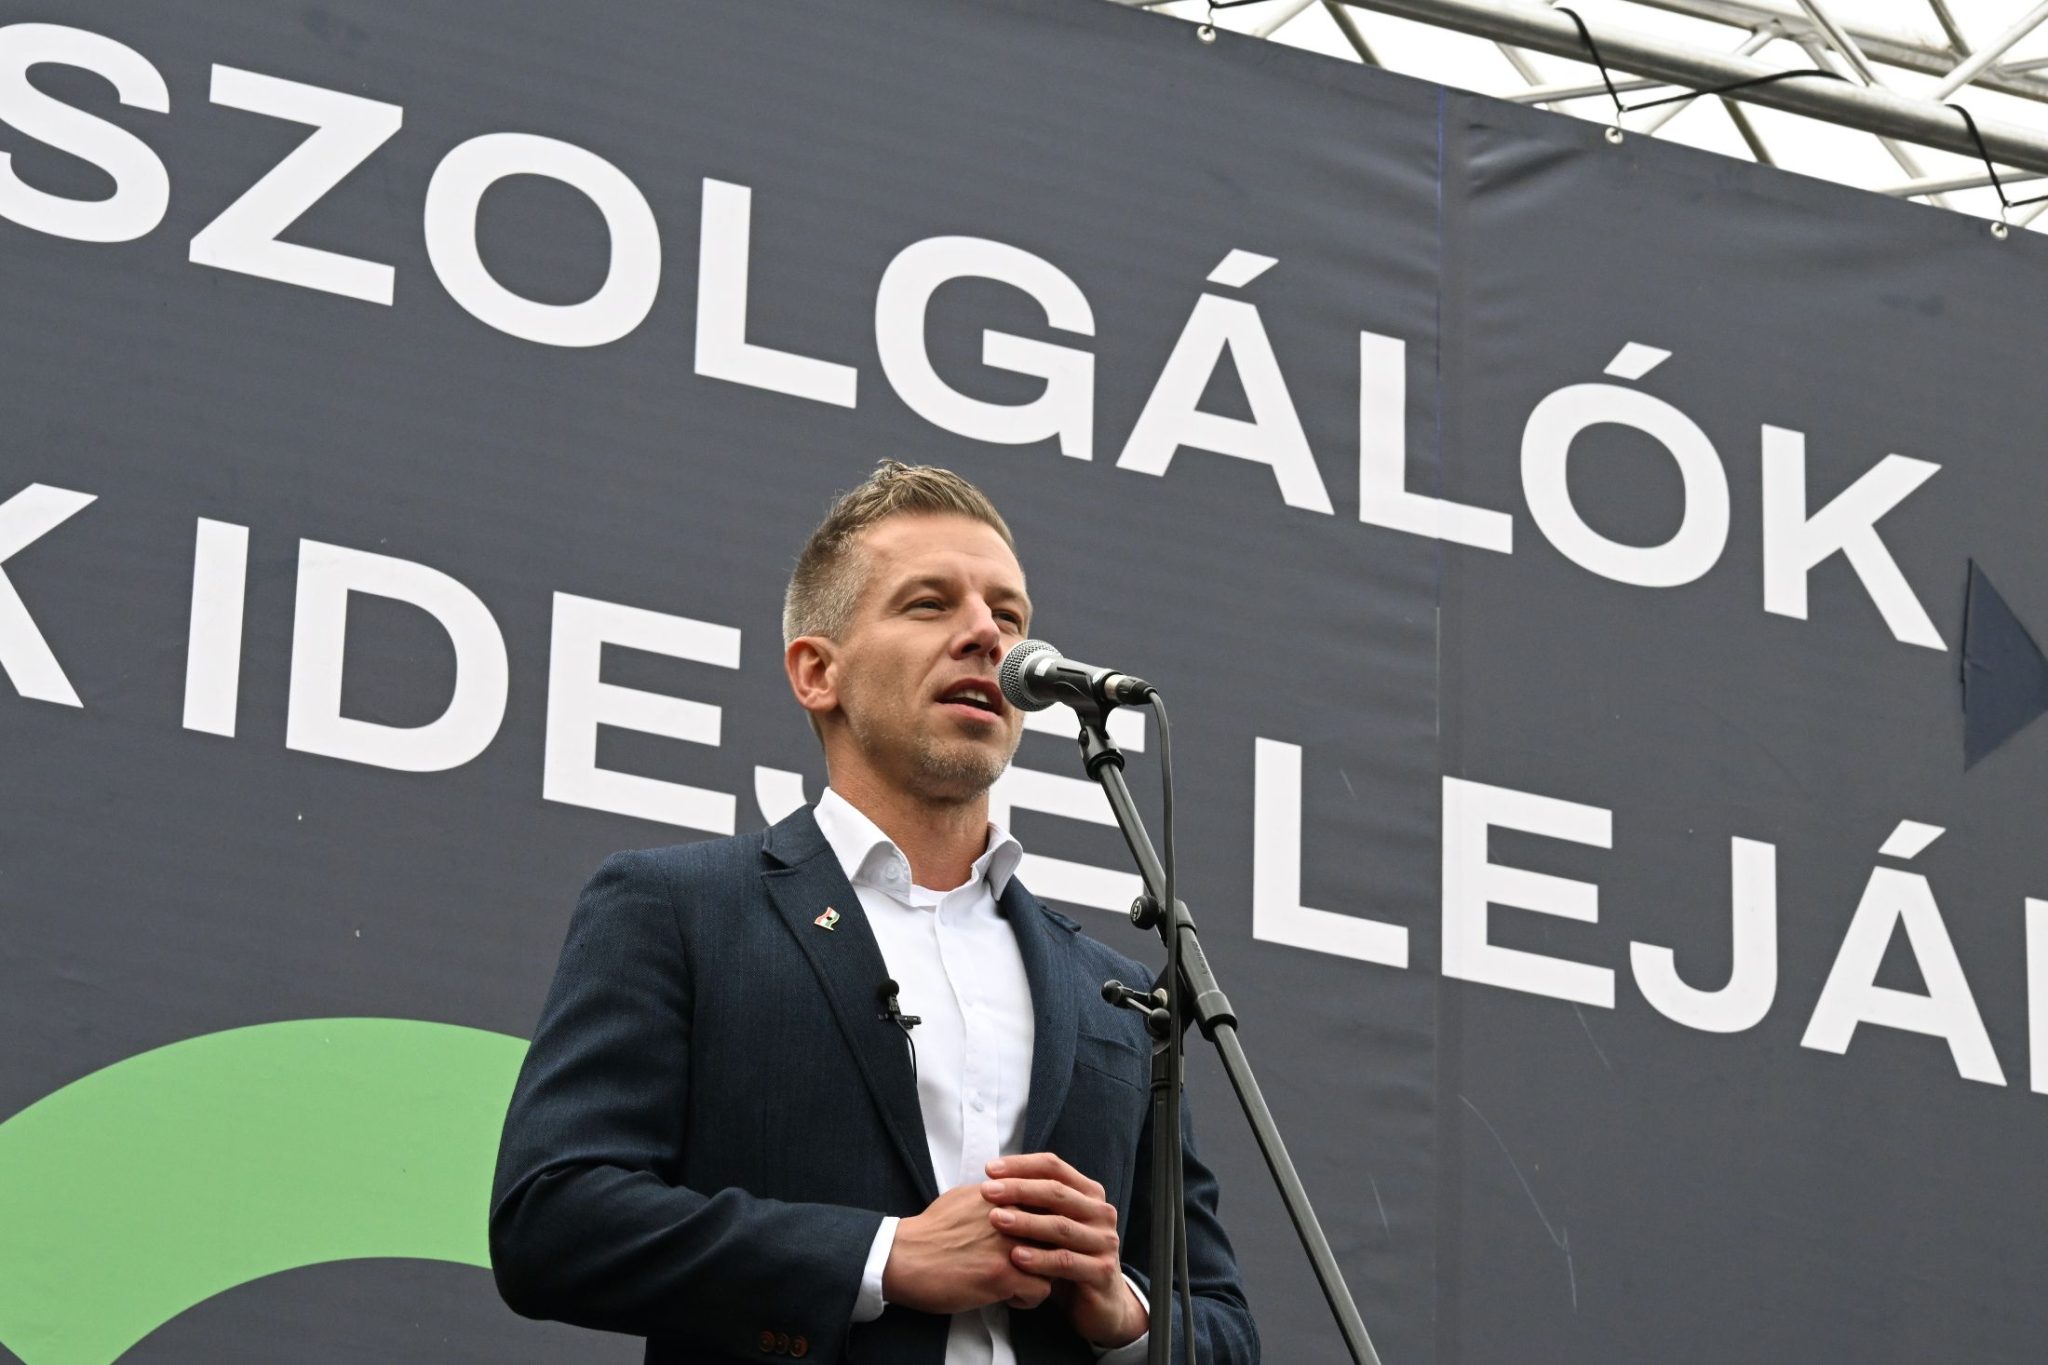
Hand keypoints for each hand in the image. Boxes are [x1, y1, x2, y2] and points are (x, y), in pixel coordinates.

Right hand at [882, 1181, 1052, 1314]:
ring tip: (1024, 1280)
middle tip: (1038, 1261)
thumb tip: (1007, 1200)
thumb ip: (993, 1198)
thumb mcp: (963, 1198)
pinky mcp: (1003, 1276)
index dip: (1047, 1222)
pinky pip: (1040, 1290)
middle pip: (1055, 1231)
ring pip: (1053, 1261)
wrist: (903, 1257)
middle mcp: (1011, 1216)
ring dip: (1042, 1274)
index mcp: (1002, 1194)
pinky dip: (1029, 1298)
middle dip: (1050, 1247)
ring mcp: (1008, 1246)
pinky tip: (1011, 1297)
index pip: (1048, 1203)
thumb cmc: (928, 1232)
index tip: (1041, 1235)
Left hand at [982, 1153, 1146, 1347]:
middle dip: (1019, 1189)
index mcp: (1089, 1193)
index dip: (1021, 1166)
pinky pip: (1066, 1261)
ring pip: (1060, 1226)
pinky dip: (1040, 1258)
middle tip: (987, 1191)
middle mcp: (1101, 1212)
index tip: (989, 1170)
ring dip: (1025, 1222)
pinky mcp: (1102, 1271)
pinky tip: (1016, 1257)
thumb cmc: (1064, 1257)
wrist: (1098, 1303)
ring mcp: (1104, 1241)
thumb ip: (1034, 1203)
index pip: (1054, 1167)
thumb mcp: (1052, 1223)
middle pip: (1057, 1192)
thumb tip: (991, 1178)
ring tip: (995, 1220)